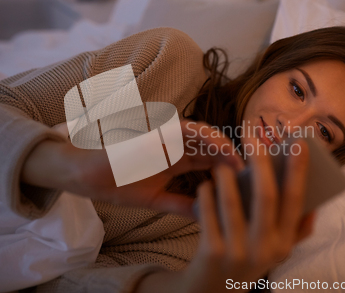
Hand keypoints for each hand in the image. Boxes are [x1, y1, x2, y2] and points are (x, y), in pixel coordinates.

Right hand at [22, 120, 243, 216]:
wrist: (84, 174)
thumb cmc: (116, 185)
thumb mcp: (154, 199)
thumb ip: (180, 204)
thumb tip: (205, 215)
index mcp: (176, 161)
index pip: (210, 162)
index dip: (230, 170)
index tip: (251, 183)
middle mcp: (176, 146)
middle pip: (213, 147)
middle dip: (235, 156)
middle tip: (259, 169)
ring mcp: (167, 137)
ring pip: (206, 135)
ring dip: (227, 147)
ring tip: (246, 162)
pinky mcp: (158, 132)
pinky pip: (188, 130)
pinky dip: (208, 138)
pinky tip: (224, 150)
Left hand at [135, 139, 314, 292]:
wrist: (212, 290)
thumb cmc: (246, 258)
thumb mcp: (275, 250)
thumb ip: (296, 230)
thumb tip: (315, 204)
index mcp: (284, 243)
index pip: (296, 201)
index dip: (298, 170)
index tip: (299, 142)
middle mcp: (266, 249)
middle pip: (266, 196)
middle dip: (261, 161)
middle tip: (253, 136)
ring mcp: (238, 252)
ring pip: (232, 202)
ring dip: (226, 176)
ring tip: (221, 163)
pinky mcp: (212, 252)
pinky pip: (207, 213)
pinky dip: (205, 194)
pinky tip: (205, 185)